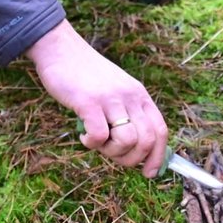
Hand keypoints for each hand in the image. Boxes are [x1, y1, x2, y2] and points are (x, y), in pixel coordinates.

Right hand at [26, 20, 168, 176]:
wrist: (62, 49)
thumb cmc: (86, 76)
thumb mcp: (116, 90)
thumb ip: (127, 112)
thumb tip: (135, 148)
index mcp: (139, 95)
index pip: (160, 130)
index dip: (158, 156)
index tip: (149, 173)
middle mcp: (130, 96)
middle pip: (147, 141)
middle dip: (131, 159)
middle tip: (111, 153)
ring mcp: (111, 98)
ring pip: (127, 141)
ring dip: (111, 152)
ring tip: (96, 142)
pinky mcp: (89, 102)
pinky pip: (99, 136)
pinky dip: (91, 144)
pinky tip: (83, 135)